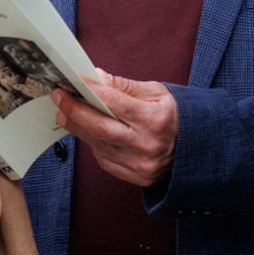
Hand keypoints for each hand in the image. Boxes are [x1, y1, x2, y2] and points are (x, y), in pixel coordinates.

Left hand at [52, 73, 177, 186]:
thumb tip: (98, 77)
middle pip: (100, 128)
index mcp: (156, 120)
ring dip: (78, 128)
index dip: (91, 91)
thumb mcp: (158, 93)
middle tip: (59, 98)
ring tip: (66, 113)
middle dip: (75, 111)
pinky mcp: (135, 176)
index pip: (116, 103)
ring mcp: (140, 164)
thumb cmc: (175, 116)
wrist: (194, 148)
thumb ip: (126, 87)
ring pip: (99, 145)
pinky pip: (104, 160)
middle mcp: (147, 144)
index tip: (73, 82)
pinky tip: (87, 132)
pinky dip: (93, 144)